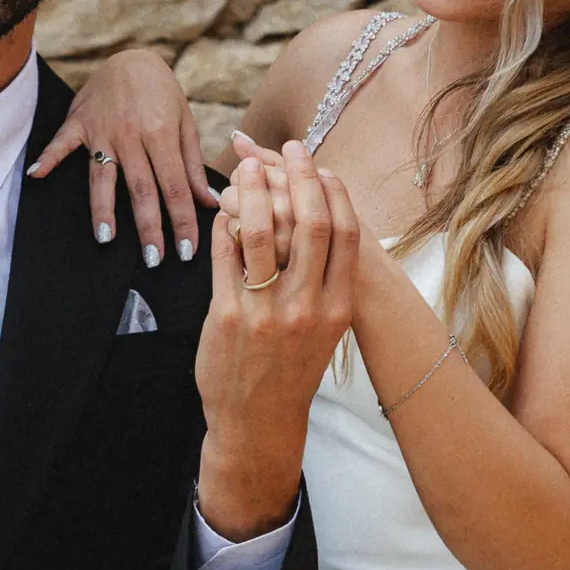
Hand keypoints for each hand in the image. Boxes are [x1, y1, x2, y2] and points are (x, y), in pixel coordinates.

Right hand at [26, 48, 216, 261]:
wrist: (132, 56)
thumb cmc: (162, 93)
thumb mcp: (185, 122)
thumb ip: (192, 164)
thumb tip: (206, 202)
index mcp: (162, 134)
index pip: (175, 187)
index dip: (182, 221)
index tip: (187, 251)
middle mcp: (132, 135)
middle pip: (141, 189)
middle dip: (149, 228)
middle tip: (154, 260)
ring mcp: (103, 130)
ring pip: (103, 176)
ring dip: (104, 208)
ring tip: (106, 238)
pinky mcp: (80, 123)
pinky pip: (62, 143)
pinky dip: (48, 157)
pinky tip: (36, 175)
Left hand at [196, 142, 358, 539]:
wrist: (259, 422)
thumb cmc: (292, 369)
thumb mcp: (324, 329)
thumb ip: (323, 280)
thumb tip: (316, 219)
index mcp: (338, 307)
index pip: (346, 233)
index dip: (335, 191)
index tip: (323, 166)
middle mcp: (306, 307)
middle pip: (310, 222)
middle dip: (300, 175)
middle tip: (289, 147)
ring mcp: (265, 312)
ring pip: (263, 231)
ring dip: (254, 190)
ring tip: (247, 166)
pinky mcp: (226, 317)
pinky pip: (226, 255)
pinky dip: (225, 225)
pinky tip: (224, 210)